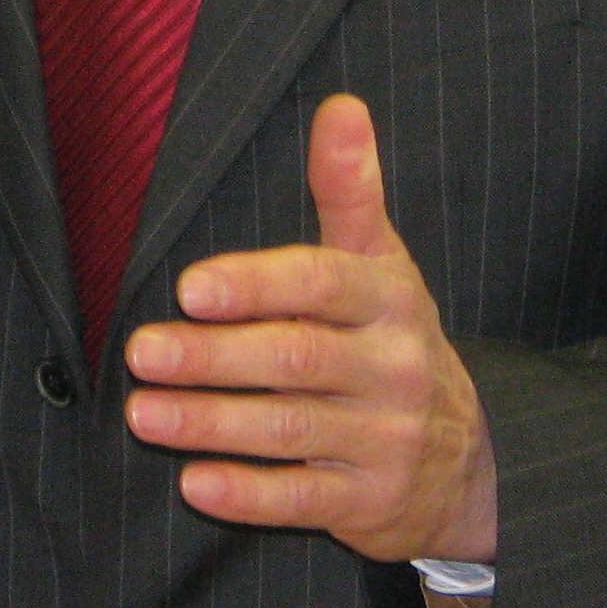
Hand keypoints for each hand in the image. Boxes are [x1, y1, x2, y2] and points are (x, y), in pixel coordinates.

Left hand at [121, 93, 498, 563]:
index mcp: (389, 299)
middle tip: (141, 351)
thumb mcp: (381, 262)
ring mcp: (385, 438)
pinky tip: (194, 483)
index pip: (321, 284)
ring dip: (211, 422)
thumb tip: (341, 106)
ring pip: (291, 430)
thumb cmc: (391, 341)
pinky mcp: (370, 502)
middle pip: (296, 357)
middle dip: (214, 356)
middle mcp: (393, 367)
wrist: (465, 461)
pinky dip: (248, 494)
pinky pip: (304, 501)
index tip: (191, 288)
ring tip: (143, 413)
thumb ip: (349, 189)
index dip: (256, 284)